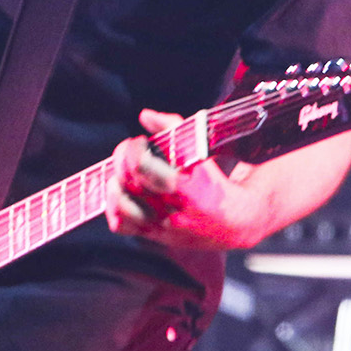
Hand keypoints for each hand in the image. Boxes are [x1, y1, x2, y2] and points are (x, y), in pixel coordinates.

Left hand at [106, 109, 263, 250]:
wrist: (237, 223)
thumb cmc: (218, 182)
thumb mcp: (203, 151)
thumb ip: (174, 128)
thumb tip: (144, 115)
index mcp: (188, 187)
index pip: (142, 166)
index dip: (134, 149)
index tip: (141, 141)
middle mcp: (173, 209)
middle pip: (130, 180)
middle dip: (122, 158)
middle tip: (129, 149)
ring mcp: (162, 225)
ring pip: (122, 203)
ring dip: (116, 182)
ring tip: (122, 171)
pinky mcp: (155, 235)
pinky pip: (121, 224)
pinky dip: (113, 206)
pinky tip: (120, 192)